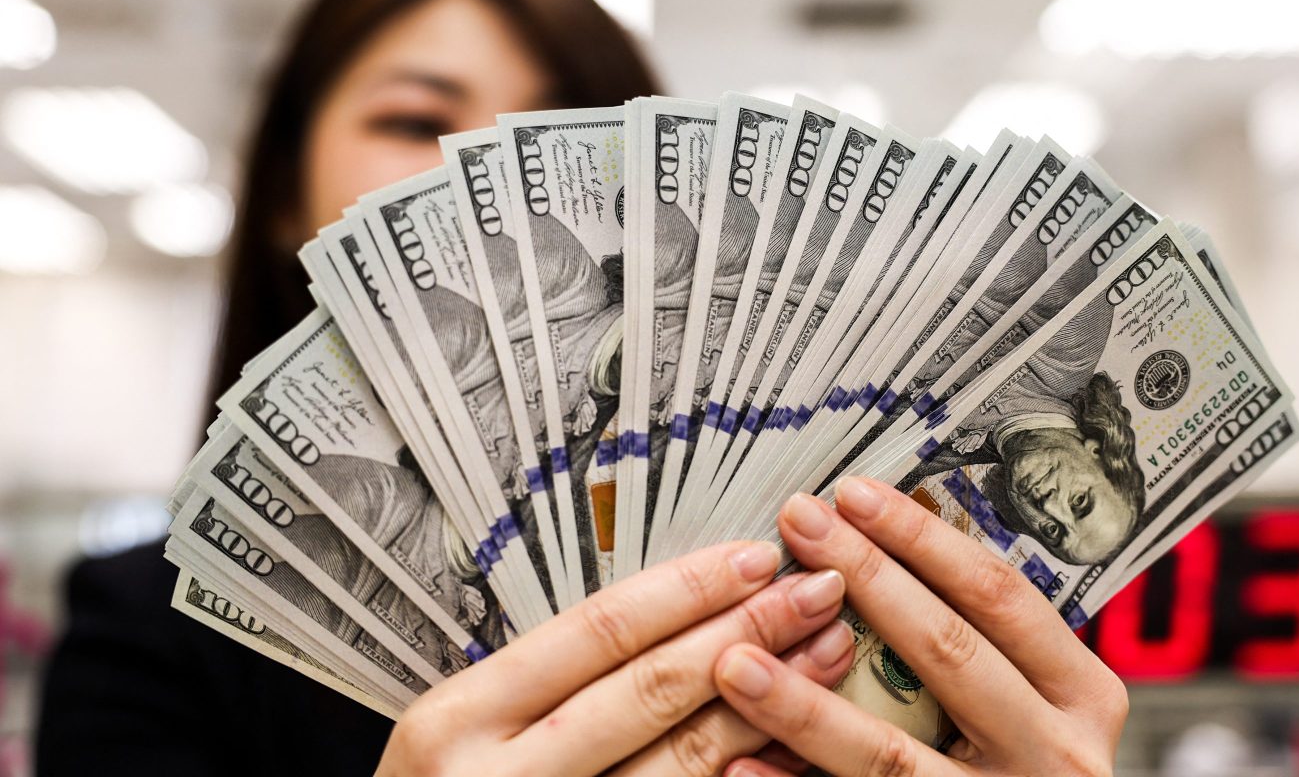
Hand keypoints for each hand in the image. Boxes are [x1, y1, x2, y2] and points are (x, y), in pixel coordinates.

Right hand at [374, 540, 853, 776]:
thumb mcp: (456, 736)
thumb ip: (542, 685)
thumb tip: (672, 616)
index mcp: (459, 720)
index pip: (595, 633)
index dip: (686, 590)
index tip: (756, 556)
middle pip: (651, 690)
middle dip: (747, 631)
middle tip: (819, 591)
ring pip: (683, 763)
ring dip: (767, 704)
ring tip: (827, 653)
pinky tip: (796, 751)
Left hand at [714, 479, 1128, 776]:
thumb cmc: (1021, 765)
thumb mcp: (1030, 702)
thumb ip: (973, 642)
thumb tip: (869, 549)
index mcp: (1080, 694)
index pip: (998, 593)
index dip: (923, 538)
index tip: (852, 492)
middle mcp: (1056, 752)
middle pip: (947, 649)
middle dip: (865, 577)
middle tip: (796, 526)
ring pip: (890, 752)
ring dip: (804, 704)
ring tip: (735, 662)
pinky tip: (741, 763)